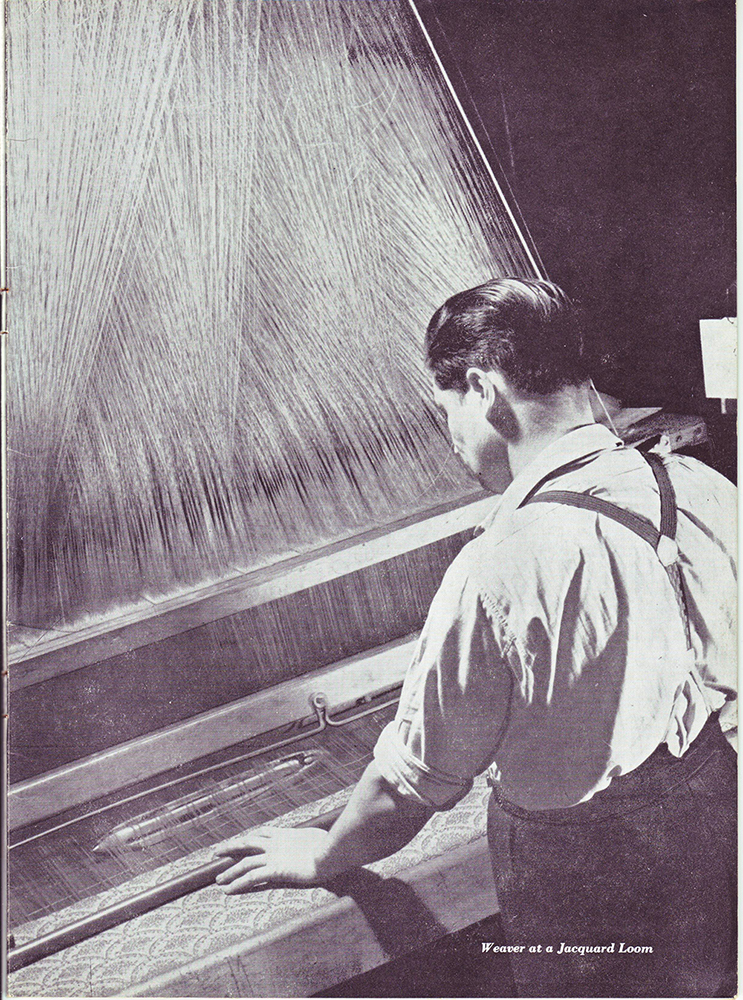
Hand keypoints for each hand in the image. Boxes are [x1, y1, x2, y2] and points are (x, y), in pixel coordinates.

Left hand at [214, 826, 332, 892]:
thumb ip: (310, 840)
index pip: (262, 833)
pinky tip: (228, 889)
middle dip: (231, 848)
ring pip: (245, 863)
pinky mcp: (274, 870)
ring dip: (230, 871)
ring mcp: (273, 857)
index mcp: (285, 834)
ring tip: (218, 880)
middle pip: (246, 843)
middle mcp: (275, 843)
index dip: (249, 837)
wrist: (330, 853)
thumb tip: (316, 841)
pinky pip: (251, 878)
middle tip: (217, 852)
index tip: (241, 841)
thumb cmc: (330, 846)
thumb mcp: (318, 837)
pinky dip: (237, 883)